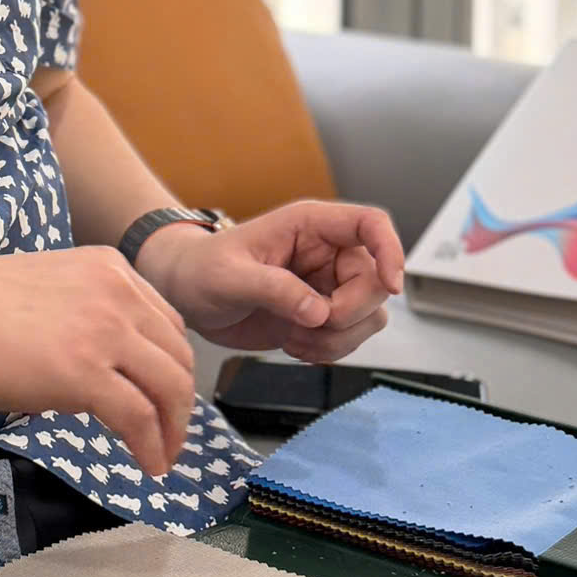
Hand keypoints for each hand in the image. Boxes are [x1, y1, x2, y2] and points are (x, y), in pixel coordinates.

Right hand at [0, 247, 195, 478]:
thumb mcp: (44, 290)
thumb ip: (78, 317)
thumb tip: (89, 370)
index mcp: (107, 268)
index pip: (166, 322)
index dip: (172, 366)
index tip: (164, 398)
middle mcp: (117, 293)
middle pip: (177, 356)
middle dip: (180, 403)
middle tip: (171, 436)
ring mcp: (105, 332)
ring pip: (170, 388)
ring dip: (173, 430)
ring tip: (163, 457)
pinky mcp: (86, 373)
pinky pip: (140, 418)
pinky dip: (151, 447)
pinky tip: (147, 465)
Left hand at [133, 200, 403, 363]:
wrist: (185, 294)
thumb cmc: (201, 269)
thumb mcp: (230, 276)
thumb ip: (275, 289)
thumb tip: (319, 312)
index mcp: (310, 226)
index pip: (371, 225)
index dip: (391, 252)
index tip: (391, 286)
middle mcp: (327, 254)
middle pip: (376, 282)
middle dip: (348, 314)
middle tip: (309, 326)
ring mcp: (327, 286)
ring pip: (369, 316)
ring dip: (338, 338)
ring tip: (295, 339)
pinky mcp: (320, 316)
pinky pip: (350, 338)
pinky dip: (329, 351)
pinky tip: (294, 347)